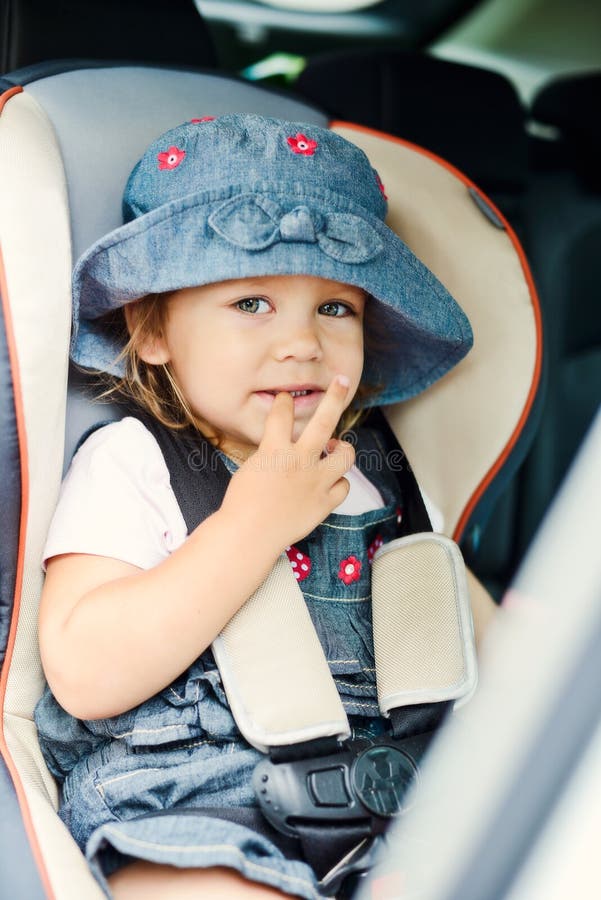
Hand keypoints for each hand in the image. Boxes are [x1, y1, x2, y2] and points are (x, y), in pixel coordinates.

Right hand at [221, 375, 354, 551]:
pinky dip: (338, 483)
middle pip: (324, 420)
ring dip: (342, 448)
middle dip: (335, 396)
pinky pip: (343, 487)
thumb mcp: (250, 468)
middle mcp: (299, 461)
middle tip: (342, 381)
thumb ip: (270, 454)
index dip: (284, 402)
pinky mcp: (324, 503)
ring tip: (335, 446)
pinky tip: (329, 482)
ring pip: (345, 455)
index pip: (282, 413)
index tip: (286, 399)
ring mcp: (315, 482)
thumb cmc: (241, 504)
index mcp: (274, 449)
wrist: (248, 535)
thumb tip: (283, 448)